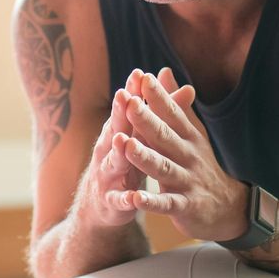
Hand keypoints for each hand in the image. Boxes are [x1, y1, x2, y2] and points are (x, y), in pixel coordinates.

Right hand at [76, 75, 150, 229]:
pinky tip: (132, 198)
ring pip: (114, 162)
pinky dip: (125, 199)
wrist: (101, 204)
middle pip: (116, 129)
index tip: (139, 73)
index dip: (132, 92)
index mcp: (119, 132)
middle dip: (120, 114)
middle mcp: (109, 151)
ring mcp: (108, 176)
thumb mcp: (143, 136)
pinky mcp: (112, 202)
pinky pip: (118, 200)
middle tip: (125, 96)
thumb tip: (177, 81)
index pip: (126, 109)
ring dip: (117, 151)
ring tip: (122, 140)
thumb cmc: (127, 161)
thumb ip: (160, 111)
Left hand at [112, 68, 245, 242]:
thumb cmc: (200, 164)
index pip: (171, 113)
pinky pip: (167, 204)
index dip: (157, 96)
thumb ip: (175, 104)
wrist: (228, 207)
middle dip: (146, 120)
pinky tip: (136, 198)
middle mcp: (188, 155)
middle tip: (128, 103)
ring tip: (126, 146)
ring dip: (145, 157)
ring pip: (164, 168)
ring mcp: (188, 181)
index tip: (142, 77)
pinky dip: (152, 202)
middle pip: (165, 136)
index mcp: (188, 137)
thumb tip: (163, 71)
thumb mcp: (191, 132)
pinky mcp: (186, 206)